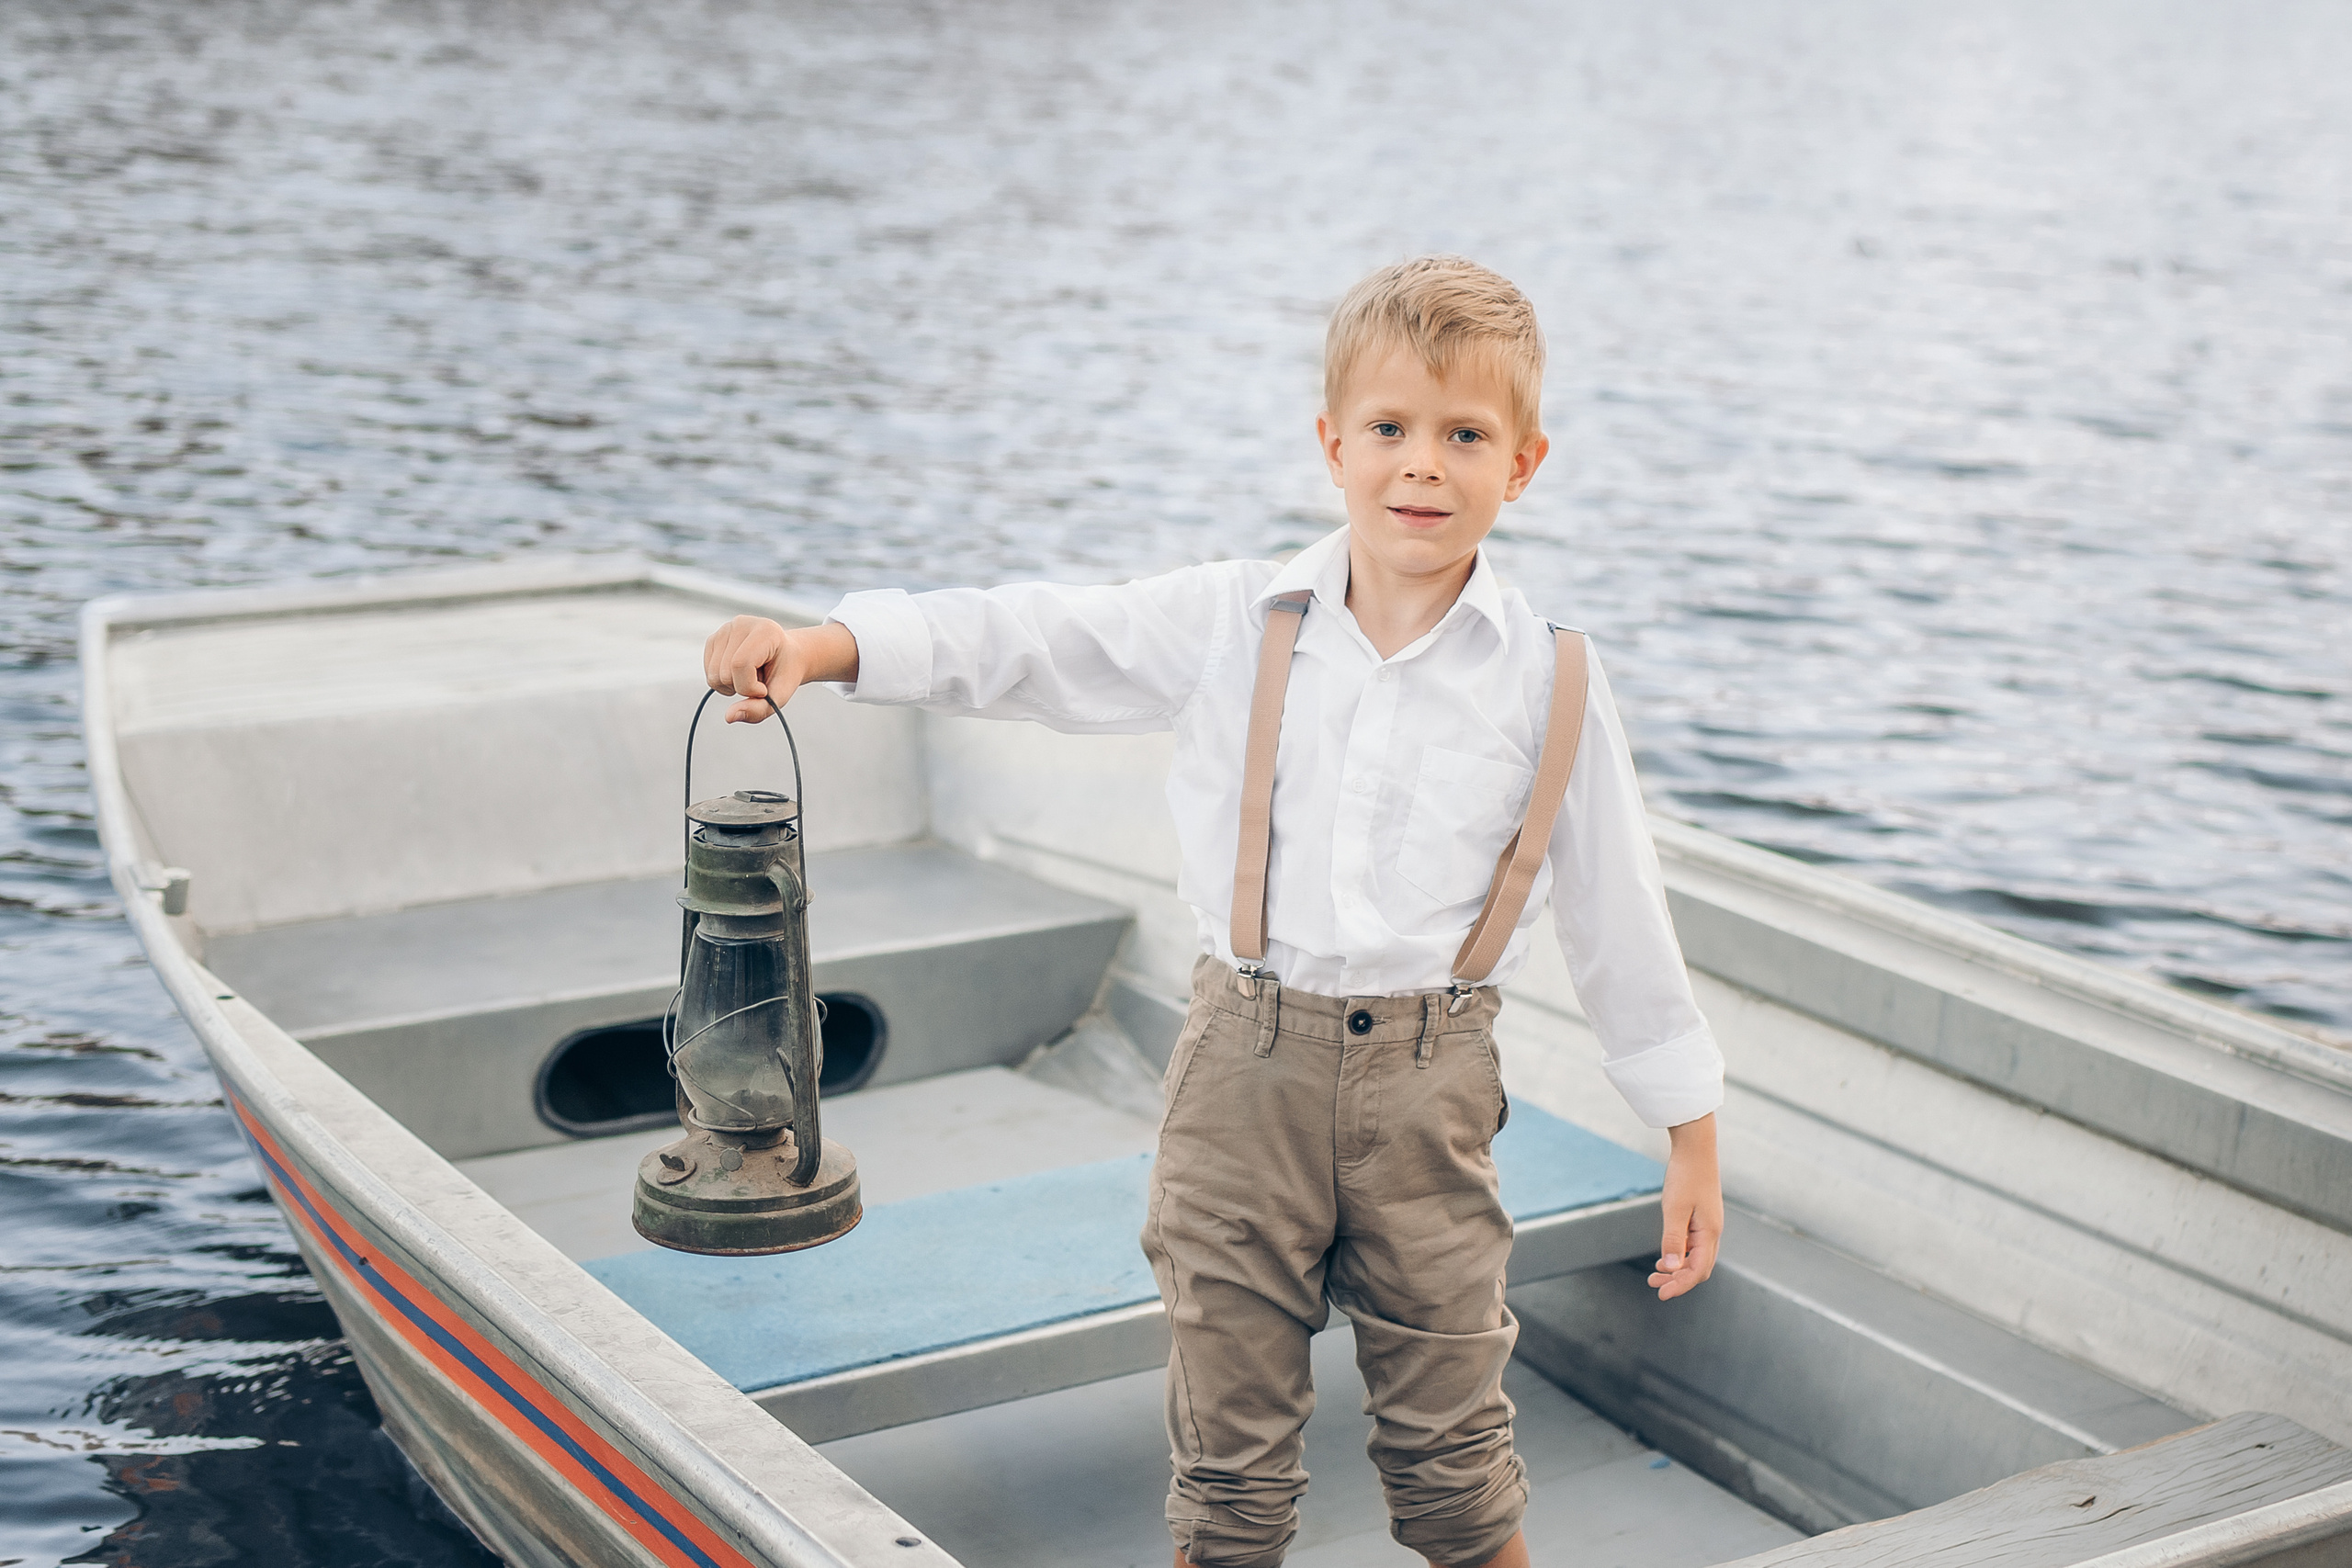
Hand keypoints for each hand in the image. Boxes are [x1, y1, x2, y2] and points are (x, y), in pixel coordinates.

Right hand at [701, 616, 858, 722]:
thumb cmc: (784, 675)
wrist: (785, 657)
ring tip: (750, 676)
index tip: (764, 689)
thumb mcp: (780, 696)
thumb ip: (759, 710)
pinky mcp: (713, 639)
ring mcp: (725, 629)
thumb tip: (728, 717)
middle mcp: (741, 624)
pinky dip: (722, 682)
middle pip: (724, 673)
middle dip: (741, 688)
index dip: (749, 687)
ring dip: (731, 686)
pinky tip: (738, 673)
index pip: (740, 664)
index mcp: (765, 631)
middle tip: (759, 681)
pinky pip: (708, 673)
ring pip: (713, 675)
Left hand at [1649, 1112, 1721, 1301]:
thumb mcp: (1674, 1208)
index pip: (1697, 1271)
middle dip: (1679, 1281)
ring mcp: (1709, 1226)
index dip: (1680, 1285)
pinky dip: (1680, 1256)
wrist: (1696, 1148)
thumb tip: (1672, 1268)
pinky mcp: (1703, 1219)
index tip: (1662, 1294)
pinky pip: (1694, 1246)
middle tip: (1654, 1286)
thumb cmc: (1685, 1176)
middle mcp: (1713, 1232)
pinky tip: (1665, 1257)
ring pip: (1697, 1258)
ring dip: (1678, 1270)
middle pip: (1699, 1269)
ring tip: (1655, 1275)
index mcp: (1710, 1233)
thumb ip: (1673, 1239)